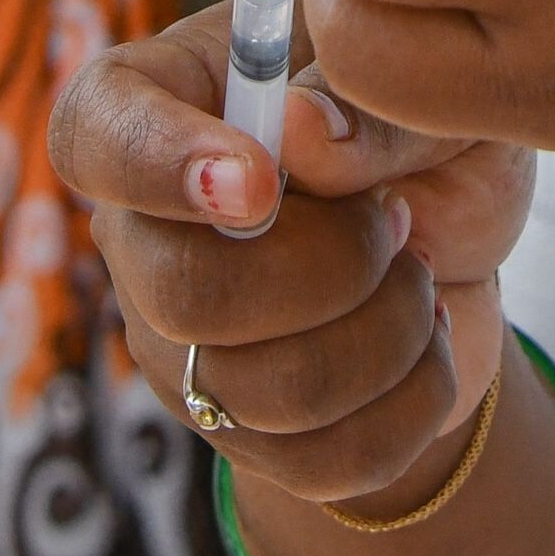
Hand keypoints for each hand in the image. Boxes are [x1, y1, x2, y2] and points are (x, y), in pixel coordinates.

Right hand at [52, 0, 534, 511]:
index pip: (96, 136)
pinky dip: (412, 399)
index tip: (261, 184)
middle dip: (332, 266)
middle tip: (394, 216)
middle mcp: (143, 236)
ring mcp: (177, 348)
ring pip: (258, 391)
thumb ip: (365, 109)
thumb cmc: (417, 134)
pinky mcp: (242, 436)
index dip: (163, 166)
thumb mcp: (420, 96)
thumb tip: (299, 131)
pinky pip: (322, 459)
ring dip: (388, 330)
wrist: (458, 247)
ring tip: (418, 273)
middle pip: (183, 294)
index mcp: (159, 105)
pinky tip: (427, 338)